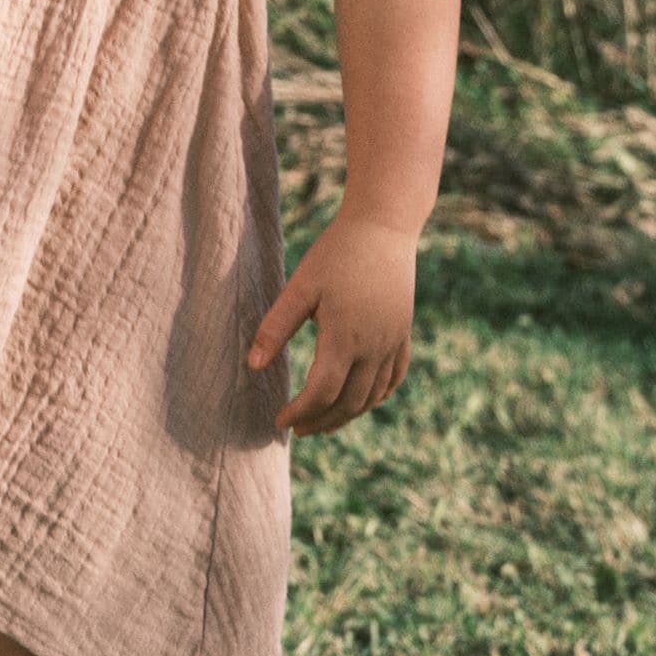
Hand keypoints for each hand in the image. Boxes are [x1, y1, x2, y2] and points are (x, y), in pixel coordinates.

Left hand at [245, 207, 416, 436]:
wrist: (384, 226)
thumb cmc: (336, 253)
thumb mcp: (300, 286)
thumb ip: (275, 327)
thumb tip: (252, 366)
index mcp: (345, 337)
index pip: (322, 393)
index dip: (299, 411)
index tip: (279, 419)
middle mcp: (374, 347)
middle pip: (348, 403)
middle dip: (321, 421)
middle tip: (297, 429)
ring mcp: (393, 342)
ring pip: (372, 396)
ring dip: (346, 415)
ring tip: (322, 423)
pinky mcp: (403, 334)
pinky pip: (393, 378)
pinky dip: (375, 397)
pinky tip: (360, 402)